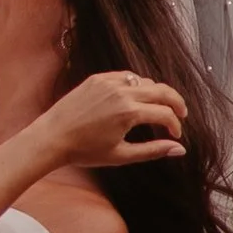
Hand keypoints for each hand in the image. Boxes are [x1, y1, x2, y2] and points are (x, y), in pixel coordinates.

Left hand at [38, 68, 188, 170]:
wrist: (51, 137)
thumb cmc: (84, 151)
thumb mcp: (121, 155)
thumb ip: (153, 151)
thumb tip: (179, 149)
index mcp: (129, 112)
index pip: (165, 114)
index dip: (175, 126)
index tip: (175, 135)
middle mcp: (121, 92)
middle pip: (162, 90)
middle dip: (176, 103)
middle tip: (181, 115)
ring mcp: (109, 82)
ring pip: (145, 81)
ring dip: (157, 93)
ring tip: (159, 108)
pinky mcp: (98, 78)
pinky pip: (126, 76)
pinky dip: (137, 85)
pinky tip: (137, 98)